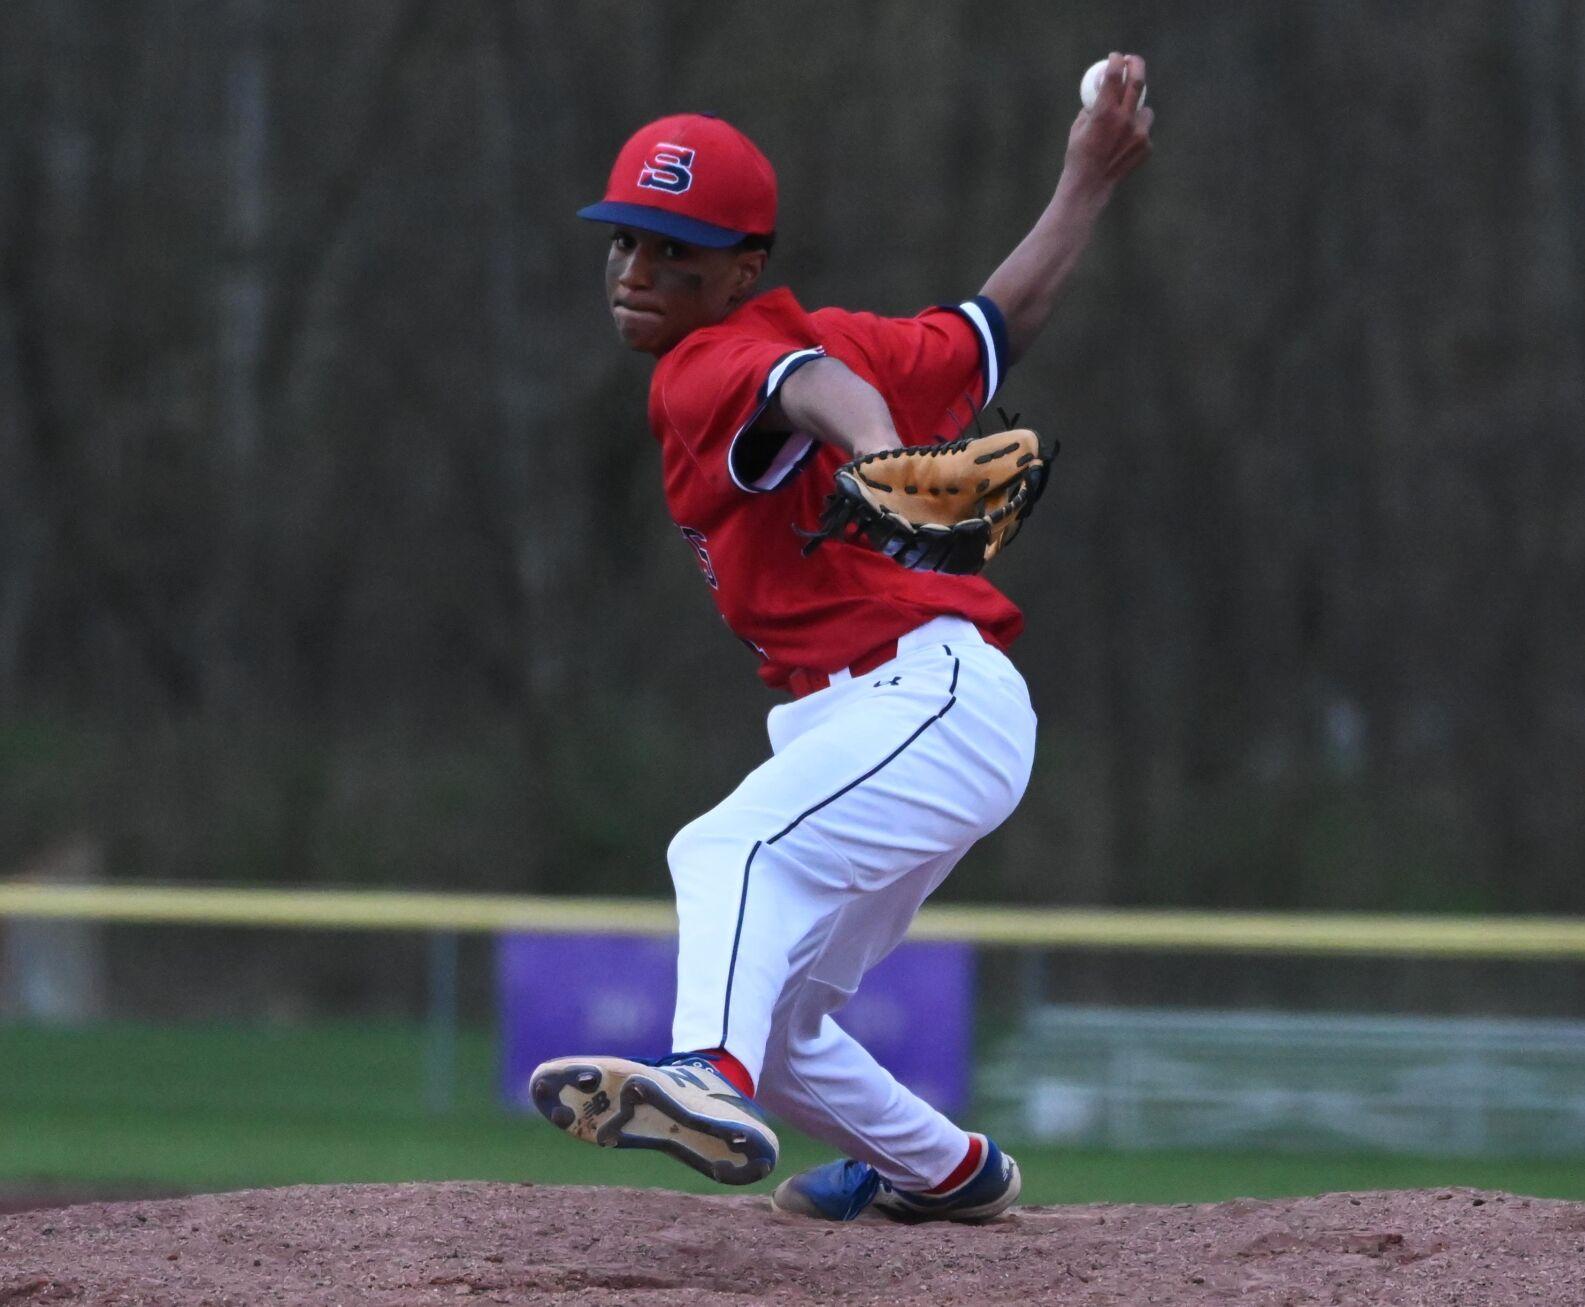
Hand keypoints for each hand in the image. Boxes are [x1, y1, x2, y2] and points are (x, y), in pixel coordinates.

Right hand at [1064, 53, 1153, 192]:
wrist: (1089, 187)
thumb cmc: (1078, 156)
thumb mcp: (1077, 128)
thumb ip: (1092, 108)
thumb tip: (1101, 93)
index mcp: (1104, 112)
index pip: (1114, 75)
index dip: (1115, 61)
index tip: (1115, 57)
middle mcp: (1125, 120)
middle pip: (1138, 82)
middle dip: (1136, 65)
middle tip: (1132, 61)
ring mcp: (1138, 133)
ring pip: (1145, 110)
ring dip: (1137, 109)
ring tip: (1125, 121)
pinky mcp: (1146, 146)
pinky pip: (1143, 131)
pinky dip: (1135, 133)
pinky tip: (1123, 146)